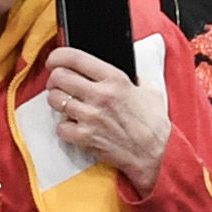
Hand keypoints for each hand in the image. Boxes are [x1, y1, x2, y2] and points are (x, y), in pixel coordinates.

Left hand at [43, 46, 168, 191]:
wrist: (156, 155)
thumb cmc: (154, 124)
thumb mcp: (150, 90)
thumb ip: (133, 75)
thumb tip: (121, 66)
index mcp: (115, 79)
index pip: (74, 57)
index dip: (57, 55)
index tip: (54, 60)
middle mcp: (100, 95)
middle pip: (59, 77)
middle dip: (55, 79)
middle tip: (59, 83)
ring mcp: (91, 117)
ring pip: (54, 100)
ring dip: (57, 101)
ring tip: (67, 105)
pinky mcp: (85, 137)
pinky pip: (60, 127)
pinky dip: (64, 127)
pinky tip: (74, 126)